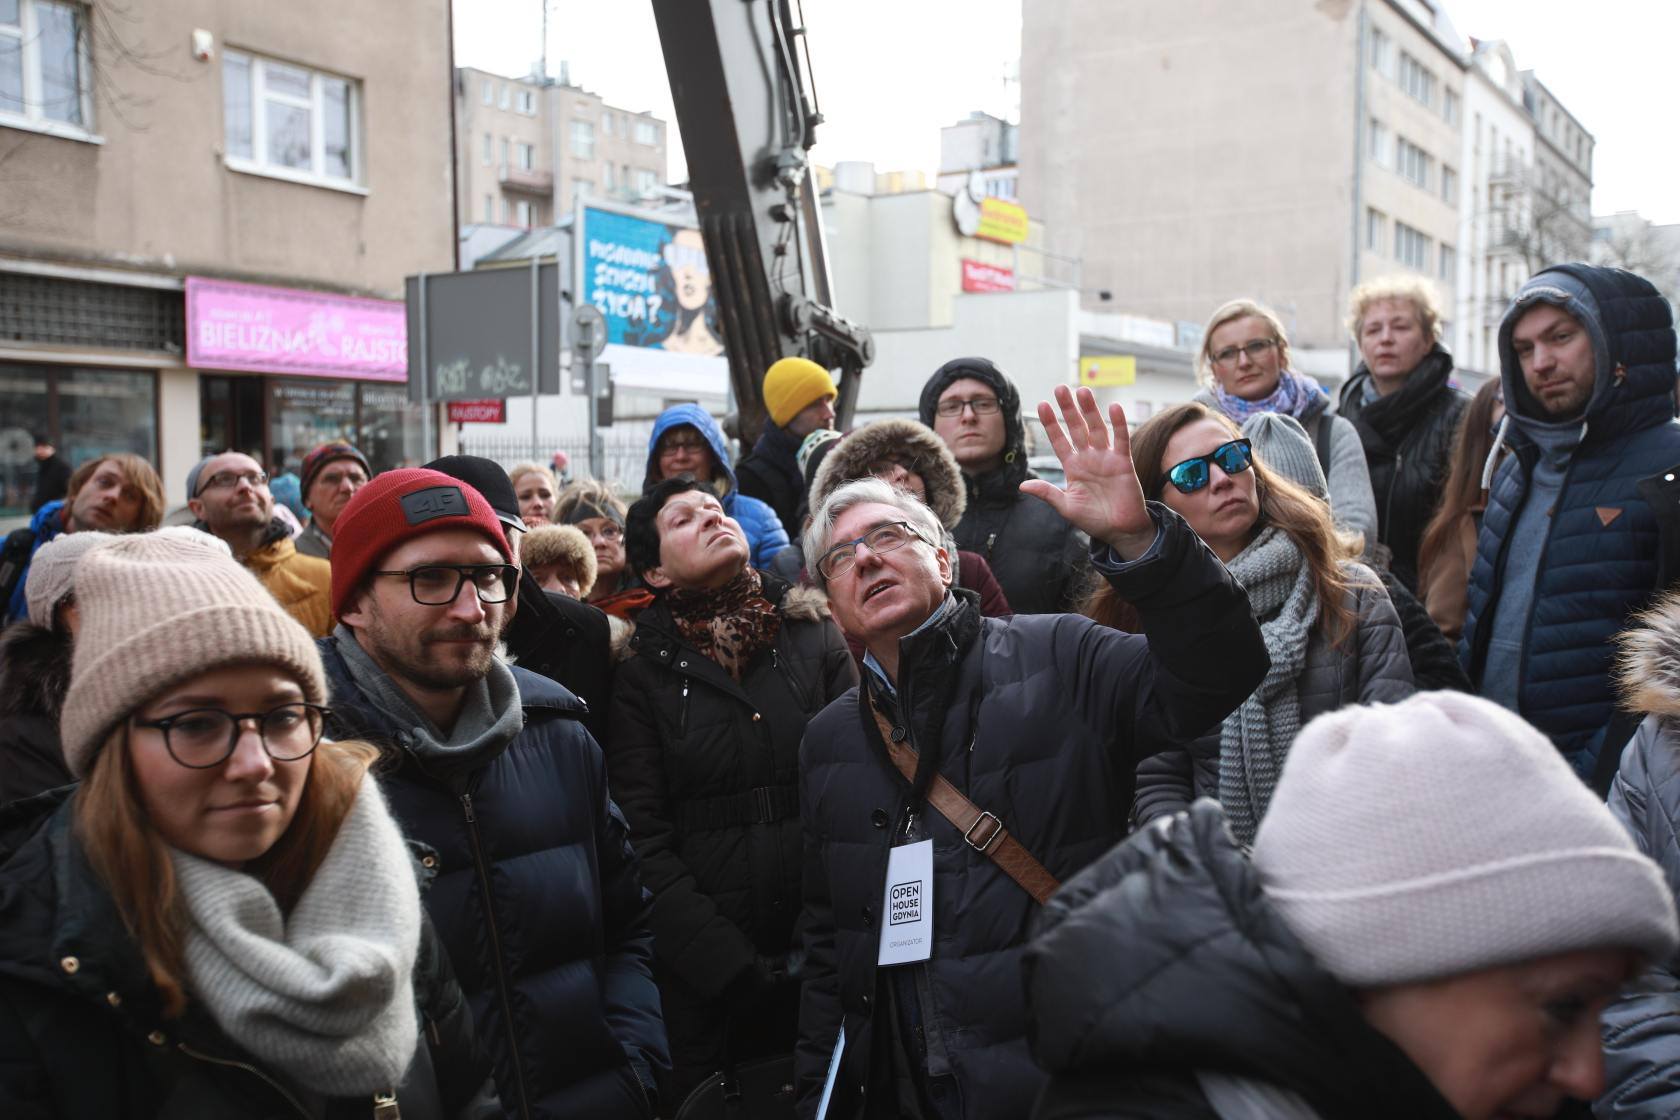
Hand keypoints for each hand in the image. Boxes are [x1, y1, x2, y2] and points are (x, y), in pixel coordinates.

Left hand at [1020, 385, 1156, 558]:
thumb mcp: (1066, 507)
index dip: (1051, 424)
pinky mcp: (1123, 462)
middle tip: (1060, 388)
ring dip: (1090, 410)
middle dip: (1068, 409)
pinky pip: (1121, 440)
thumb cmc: (1093, 520)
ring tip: (1083, 391)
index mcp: (1073, 466)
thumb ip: (1047, 493)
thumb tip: (1022, 486)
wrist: (1120, 531)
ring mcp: (1106, 458)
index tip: (1041, 405)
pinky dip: (1118, 424)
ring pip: (1096, 428)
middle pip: (1076, 428)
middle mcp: (1088, 457)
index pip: (1059, 440)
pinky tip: (1113, 408)